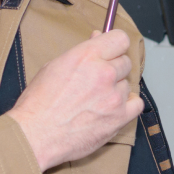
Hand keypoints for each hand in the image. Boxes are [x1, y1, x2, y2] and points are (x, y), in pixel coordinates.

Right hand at [7, 30, 142, 170]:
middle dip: (114, 69)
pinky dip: (128, 106)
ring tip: (95, 100)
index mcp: (87, 56)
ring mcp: (114, 96)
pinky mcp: (119, 117)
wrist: (36, 135)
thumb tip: (99, 37)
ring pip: (128, 84)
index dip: (115, 45)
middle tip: (97, 80)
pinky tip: (112, 108)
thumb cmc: (39, 103)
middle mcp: (104, 73)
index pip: (120, 39)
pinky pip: (137, 104)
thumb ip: (82, 52)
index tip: (112, 51)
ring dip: (116, 90)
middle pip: (125, 62)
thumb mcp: (54, 66)